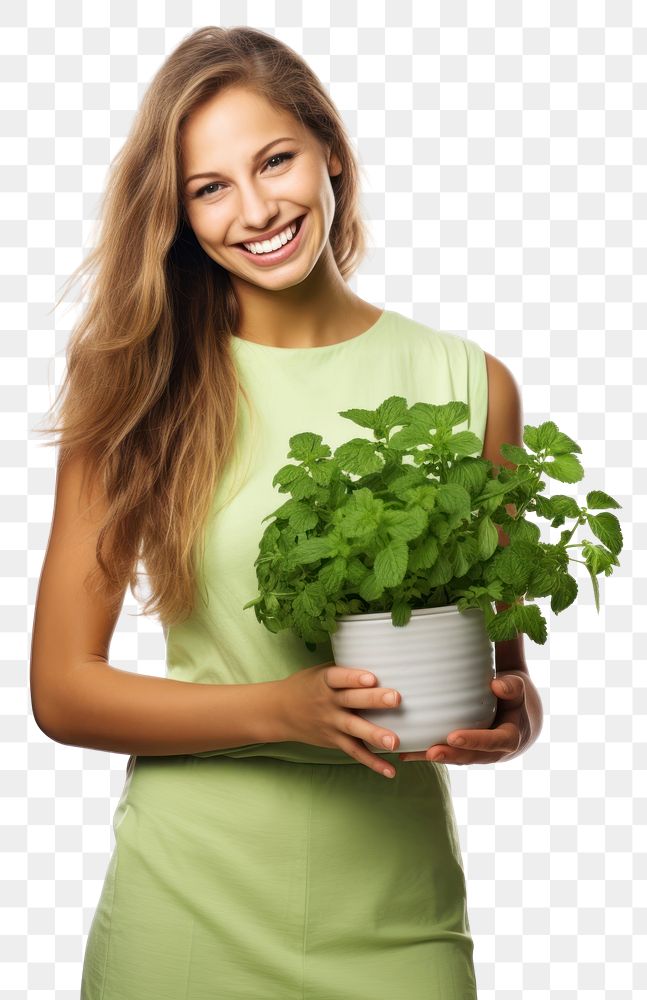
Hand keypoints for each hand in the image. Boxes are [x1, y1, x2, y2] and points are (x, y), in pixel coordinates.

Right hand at [279, 662, 401, 777]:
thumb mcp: (321, 672)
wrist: (280, 711)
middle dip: (373, 700)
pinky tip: (390, 770)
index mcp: (324, 681)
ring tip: (394, 742)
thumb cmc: (307, 685)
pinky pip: (355, 752)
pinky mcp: (334, 740)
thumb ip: (345, 670)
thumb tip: (380, 660)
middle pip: (351, 701)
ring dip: (375, 735)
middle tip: (395, 698)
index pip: (339, 677)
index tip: (372, 677)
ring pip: (354, 729)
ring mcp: (331, 723)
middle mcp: (328, 702)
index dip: (354, 677)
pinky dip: (372, 762)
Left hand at [398, 673, 530, 764]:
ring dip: (434, 758)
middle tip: (431, 752)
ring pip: (456, 759)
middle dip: (451, 756)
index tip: (453, 737)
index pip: (493, 742)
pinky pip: (446, 754)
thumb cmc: (513, 697)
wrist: (514, 712)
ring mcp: (477, 754)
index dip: (474, 741)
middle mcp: (493, 751)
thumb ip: (511, 687)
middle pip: (471, 757)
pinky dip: (426, 754)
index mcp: (509, 738)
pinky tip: (405, 753)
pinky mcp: (464, 752)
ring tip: (410, 754)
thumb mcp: (518, 689)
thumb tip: (497, 685)